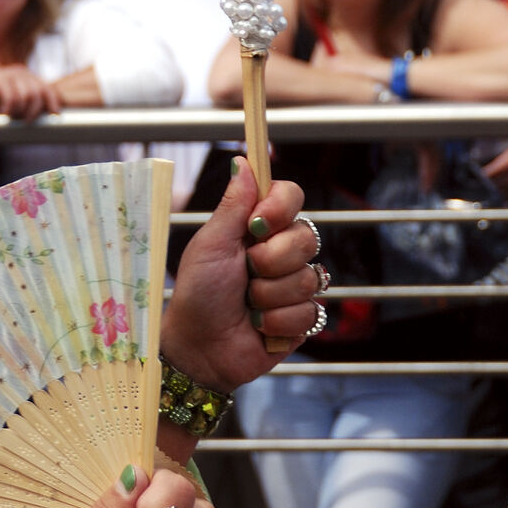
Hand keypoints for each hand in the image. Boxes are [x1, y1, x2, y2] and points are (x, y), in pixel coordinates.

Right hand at [0, 65, 60, 121]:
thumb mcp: (11, 96)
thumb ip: (25, 100)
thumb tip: (39, 117)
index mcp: (27, 75)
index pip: (47, 88)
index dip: (53, 102)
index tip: (55, 116)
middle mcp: (22, 72)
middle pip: (39, 93)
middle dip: (35, 110)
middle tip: (26, 122)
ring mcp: (11, 75)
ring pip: (28, 96)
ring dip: (21, 111)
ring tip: (12, 117)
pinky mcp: (0, 81)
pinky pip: (12, 98)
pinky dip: (8, 109)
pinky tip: (1, 113)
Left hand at [161, 158, 319, 390]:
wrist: (199, 346)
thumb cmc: (198, 293)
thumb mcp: (210, 245)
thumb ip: (233, 205)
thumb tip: (244, 160)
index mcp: (259, 227)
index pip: (291, 196)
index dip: (281, 207)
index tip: (258, 223)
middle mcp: (282, 252)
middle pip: (306, 237)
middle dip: (270, 260)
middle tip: (245, 272)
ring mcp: (295, 285)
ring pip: (309, 278)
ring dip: (269, 295)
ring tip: (247, 305)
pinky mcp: (303, 318)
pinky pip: (309, 311)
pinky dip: (276, 321)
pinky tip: (259, 326)